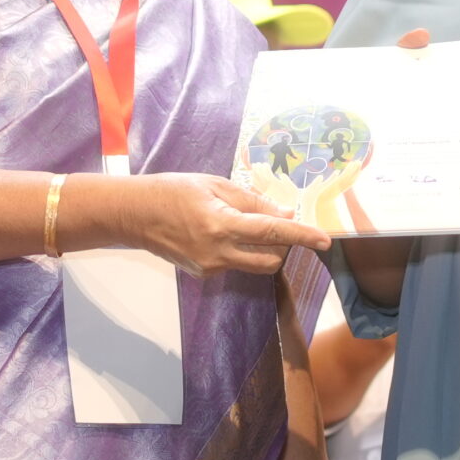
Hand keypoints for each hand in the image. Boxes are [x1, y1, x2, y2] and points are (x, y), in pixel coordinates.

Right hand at [111, 174, 328, 275]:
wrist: (134, 214)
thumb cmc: (173, 191)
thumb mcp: (215, 185)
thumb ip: (252, 200)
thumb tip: (285, 212)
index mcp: (221, 223)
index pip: (272, 232)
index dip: (301, 235)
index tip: (324, 240)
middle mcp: (218, 252)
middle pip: (271, 259)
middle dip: (284, 245)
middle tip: (278, 223)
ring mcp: (210, 267)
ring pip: (255, 265)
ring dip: (264, 249)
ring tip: (246, 225)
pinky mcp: (204, 274)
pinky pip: (236, 265)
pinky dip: (240, 251)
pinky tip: (221, 233)